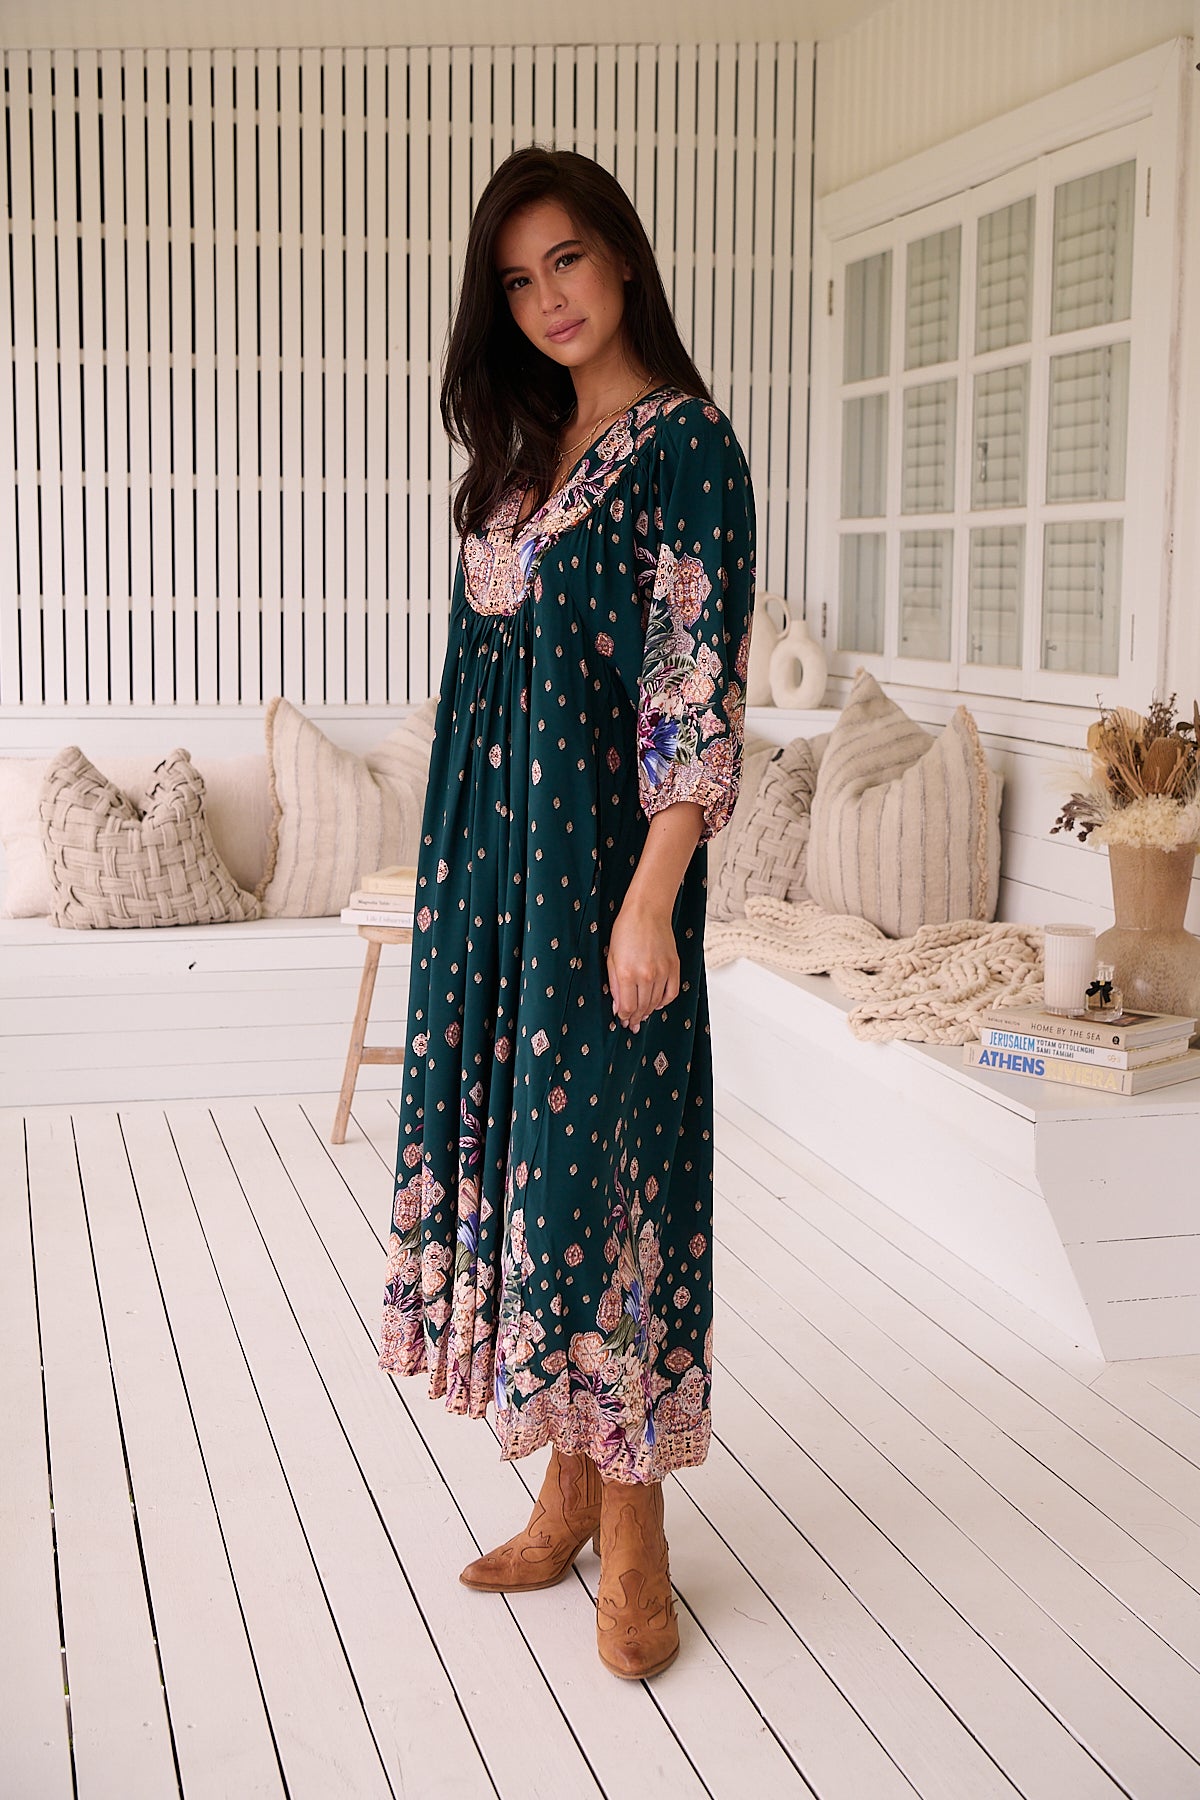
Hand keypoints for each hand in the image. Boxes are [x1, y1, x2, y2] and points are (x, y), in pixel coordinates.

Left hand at [605, 902, 679, 1031]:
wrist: (647, 911)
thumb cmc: (626, 929)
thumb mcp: (611, 958)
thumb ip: (615, 985)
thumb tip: (617, 1006)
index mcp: (628, 973)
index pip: (627, 1007)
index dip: (624, 1016)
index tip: (622, 1020)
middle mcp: (647, 975)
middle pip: (642, 1007)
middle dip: (635, 1017)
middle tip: (632, 1024)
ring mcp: (663, 972)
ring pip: (656, 1002)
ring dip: (648, 1011)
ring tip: (642, 1016)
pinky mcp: (674, 967)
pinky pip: (672, 993)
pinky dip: (664, 1002)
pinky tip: (657, 1004)